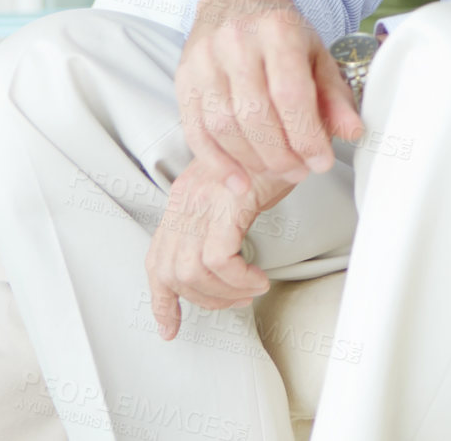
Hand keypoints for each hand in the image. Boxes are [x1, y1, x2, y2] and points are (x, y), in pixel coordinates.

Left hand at [145, 158, 292, 339]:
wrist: (293, 126)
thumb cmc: (273, 157)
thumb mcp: (237, 189)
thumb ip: (220, 218)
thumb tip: (222, 261)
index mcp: (184, 197)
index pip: (157, 258)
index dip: (162, 299)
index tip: (168, 326)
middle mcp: (186, 199)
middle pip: (171, 272)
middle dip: (203, 300)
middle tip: (234, 301)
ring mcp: (204, 200)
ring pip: (193, 271)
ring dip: (224, 293)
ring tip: (250, 289)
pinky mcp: (227, 203)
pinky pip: (220, 259)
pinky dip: (238, 279)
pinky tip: (258, 278)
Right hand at [176, 0, 363, 199]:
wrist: (236, 3)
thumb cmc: (281, 33)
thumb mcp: (316, 54)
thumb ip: (334, 95)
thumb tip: (352, 131)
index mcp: (278, 30)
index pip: (291, 94)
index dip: (306, 135)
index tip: (321, 161)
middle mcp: (237, 41)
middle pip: (255, 114)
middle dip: (280, 154)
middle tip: (299, 171)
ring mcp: (204, 59)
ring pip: (223, 125)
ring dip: (251, 159)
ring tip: (276, 170)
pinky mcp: (183, 78)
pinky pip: (195, 129)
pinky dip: (216, 162)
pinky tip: (238, 179)